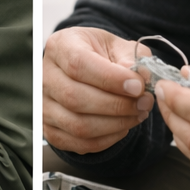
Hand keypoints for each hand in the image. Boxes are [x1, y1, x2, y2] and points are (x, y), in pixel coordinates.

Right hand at [43, 27, 154, 153]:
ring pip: (78, 125)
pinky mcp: (51, 130)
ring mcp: (44, 106)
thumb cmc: (102, 54)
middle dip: (117, 104)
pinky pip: (80, 144)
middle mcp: (45, 76)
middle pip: (75, 98)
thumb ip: (132, 58)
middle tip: (145, 102)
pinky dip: (108, 139)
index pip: (78, 64)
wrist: (87, 68)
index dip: (110, 78)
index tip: (138, 86)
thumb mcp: (119, 45)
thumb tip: (142, 77)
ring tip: (138, 113)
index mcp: (59, 46)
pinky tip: (124, 125)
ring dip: (115, 124)